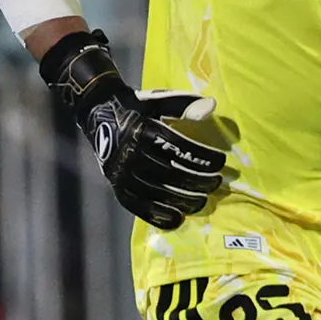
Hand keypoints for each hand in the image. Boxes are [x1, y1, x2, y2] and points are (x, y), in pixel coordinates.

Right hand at [41, 30, 224, 228]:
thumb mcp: (159, 100)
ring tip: (202, 201)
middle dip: (199, 182)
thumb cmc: (136, 107)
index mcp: (144, 130)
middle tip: (216, 183)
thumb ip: (184, 105)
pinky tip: (177, 219)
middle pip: (172, 174)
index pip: (180, 148)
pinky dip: (158, 216)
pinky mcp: (116, 186)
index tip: (221, 163)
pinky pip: (138, 207)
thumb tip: (212, 108)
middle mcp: (131, 154)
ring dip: (184, 201)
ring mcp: (122, 173)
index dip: (203, 158)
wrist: (98, 113)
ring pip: (158, 193)